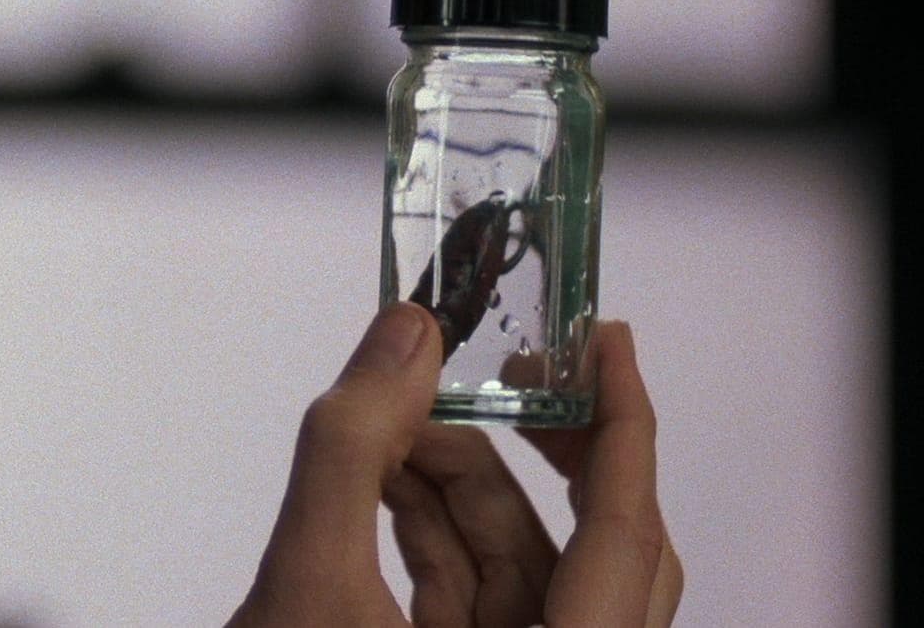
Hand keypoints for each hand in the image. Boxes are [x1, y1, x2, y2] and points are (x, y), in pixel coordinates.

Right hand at [229, 304, 681, 626]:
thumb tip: (407, 334)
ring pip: (522, 570)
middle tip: (506, 368)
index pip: (625, 540)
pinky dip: (433, 531)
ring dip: (456, 486)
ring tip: (384, 428)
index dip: (625, 430)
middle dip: (534, 453)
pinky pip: (477, 597)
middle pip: (593, 553)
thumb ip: (351, 449)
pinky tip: (380, 477)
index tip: (604, 341)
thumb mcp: (306, 582)